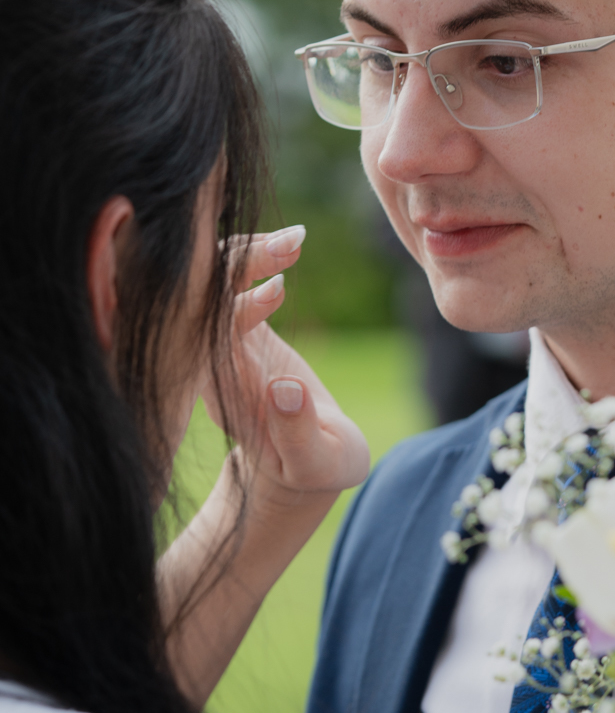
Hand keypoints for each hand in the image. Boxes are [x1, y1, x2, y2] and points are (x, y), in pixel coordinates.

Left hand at [202, 228, 369, 508]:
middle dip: (238, 264)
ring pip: (213, 283)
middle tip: (292, 247)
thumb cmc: (316, 470)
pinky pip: (232, 283)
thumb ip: (298, 432)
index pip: (206, 336)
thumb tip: (285, 390)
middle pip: (200, 299)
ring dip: (249, 254)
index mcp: (220, 393)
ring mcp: (218, 342)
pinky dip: (258, 258)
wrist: (302, 467)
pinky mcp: (239, 328)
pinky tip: (294, 246)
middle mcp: (207, 363)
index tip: (278, 290)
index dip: (234, 306)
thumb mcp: (315, 461)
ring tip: (298, 242)